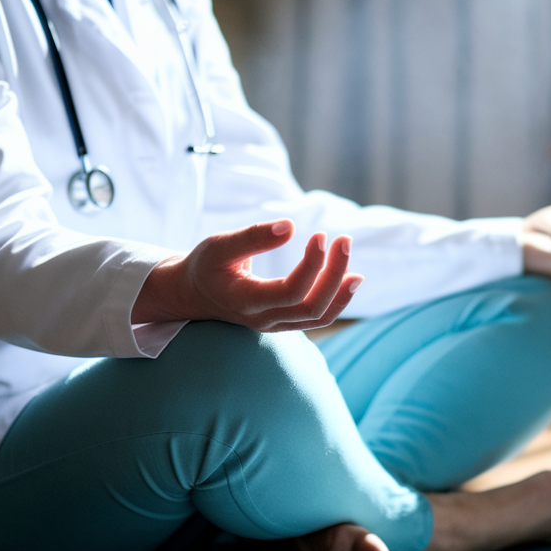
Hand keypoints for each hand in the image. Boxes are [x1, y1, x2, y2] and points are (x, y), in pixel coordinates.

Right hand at [131, 220, 362, 331]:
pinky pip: (317, 317)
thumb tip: (291, 226)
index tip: (320, 236)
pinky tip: (350, 279)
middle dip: (335, 275)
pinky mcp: (284, 321)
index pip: (290, 291)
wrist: (194, 294)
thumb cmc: (205, 265)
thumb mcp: (219, 245)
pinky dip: (337, 300)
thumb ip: (253, 237)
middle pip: (312, 308)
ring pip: (319, 318)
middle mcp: (263, 319)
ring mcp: (275, 325)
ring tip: (356, 268)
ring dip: (341, 292)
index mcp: (245, 301)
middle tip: (344, 241)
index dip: (312, 264)